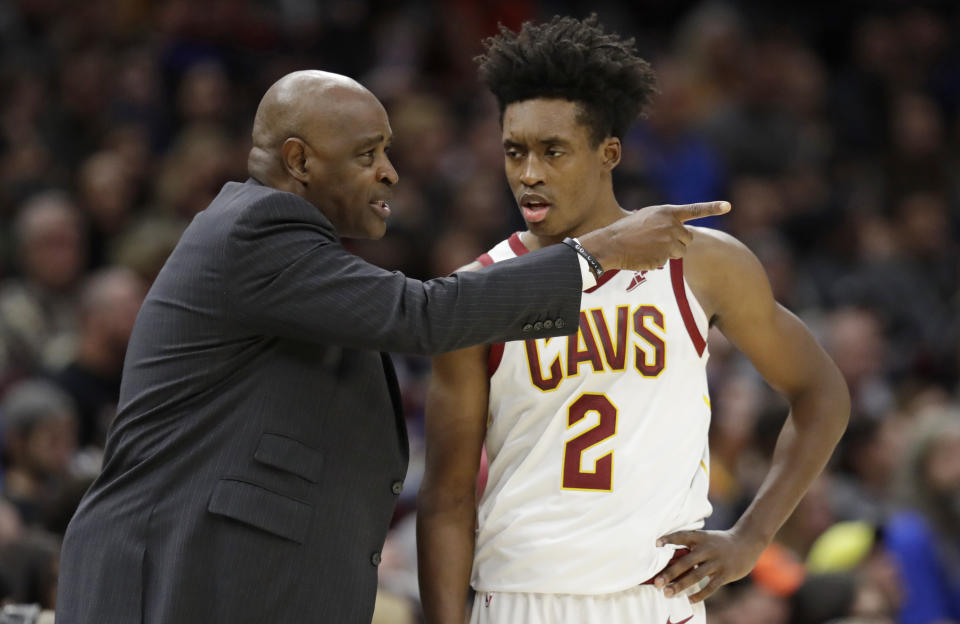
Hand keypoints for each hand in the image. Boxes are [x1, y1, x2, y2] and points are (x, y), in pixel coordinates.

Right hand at [579, 202, 730, 271]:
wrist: (611, 244)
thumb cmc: (626, 230)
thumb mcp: (647, 216)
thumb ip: (666, 221)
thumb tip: (681, 232)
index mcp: (667, 212)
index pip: (695, 210)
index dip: (713, 208)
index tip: (728, 206)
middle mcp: (671, 226)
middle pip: (688, 238)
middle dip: (678, 242)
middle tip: (658, 241)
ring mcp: (668, 242)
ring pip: (680, 252)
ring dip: (669, 253)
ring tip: (649, 248)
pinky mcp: (664, 257)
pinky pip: (667, 263)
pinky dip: (657, 261)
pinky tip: (644, 255)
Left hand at [653, 527, 765, 602]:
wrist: (747, 542)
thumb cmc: (719, 542)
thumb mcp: (705, 538)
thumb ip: (690, 546)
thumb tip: (668, 558)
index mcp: (700, 537)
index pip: (682, 536)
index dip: (669, 539)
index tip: (656, 544)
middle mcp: (707, 549)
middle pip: (685, 562)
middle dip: (670, 573)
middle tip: (656, 582)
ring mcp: (716, 562)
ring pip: (696, 576)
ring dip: (680, 585)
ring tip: (667, 593)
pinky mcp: (725, 573)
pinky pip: (711, 586)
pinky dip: (700, 594)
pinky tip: (690, 600)